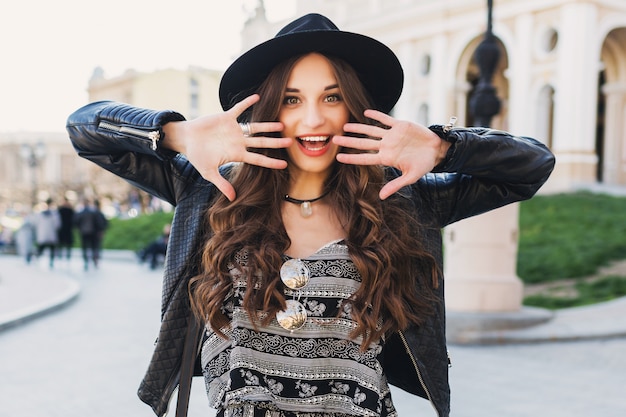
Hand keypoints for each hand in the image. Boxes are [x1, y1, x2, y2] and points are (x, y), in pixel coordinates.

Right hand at [162, 94, 291, 200]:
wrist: (186, 140)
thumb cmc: (197, 157)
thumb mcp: (209, 173)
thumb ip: (222, 184)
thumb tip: (232, 198)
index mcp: (237, 154)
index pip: (258, 159)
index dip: (271, 162)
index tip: (285, 165)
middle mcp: (239, 142)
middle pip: (262, 143)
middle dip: (276, 143)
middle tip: (291, 142)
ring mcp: (234, 130)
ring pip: (255, 127)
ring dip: (268, 125)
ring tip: (281, 124)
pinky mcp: (226, 118)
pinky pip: (239, 109)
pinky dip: (247, 103)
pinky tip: (257, 97)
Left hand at [333, 109, 449, 199]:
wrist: (437, 150)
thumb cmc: (424, 165)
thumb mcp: (411, 177)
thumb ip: (396, 185)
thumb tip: (382, 197)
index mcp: (387, 158)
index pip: (365, 158)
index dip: (352, 158)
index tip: (338, 157)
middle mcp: (386, 146)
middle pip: (363, 143)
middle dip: (348, 142)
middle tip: (333, 139)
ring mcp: (392, 135)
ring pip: (371, 130)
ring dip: (358, 128)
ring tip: (345, 126)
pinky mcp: (400, 125)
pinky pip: (386, 119)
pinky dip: (376, 115)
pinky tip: (366, 112)